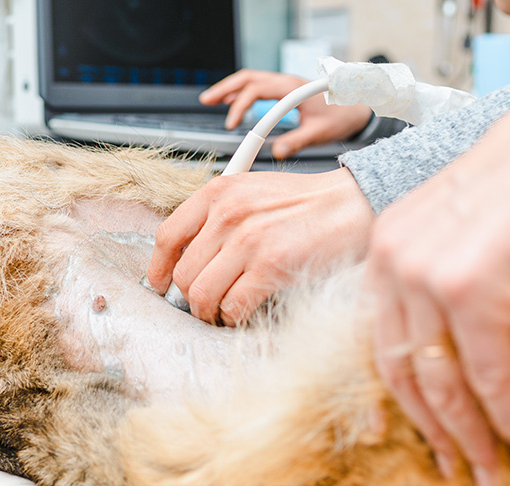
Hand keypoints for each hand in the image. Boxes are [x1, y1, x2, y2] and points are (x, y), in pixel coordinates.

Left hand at [147, 168, 374, 325]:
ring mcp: (248, 241)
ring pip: (202, 294)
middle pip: (183, 272)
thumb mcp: (251, 192)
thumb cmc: (305, 203)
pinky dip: (233, 317)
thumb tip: (189, 257)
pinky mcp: (271, 266)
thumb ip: (217, 217)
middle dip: (190, 296)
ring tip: (221, 312)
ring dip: (209, 311)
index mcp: (218, 192)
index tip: (160, 283)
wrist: (350, 205)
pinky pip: (233, 306)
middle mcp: (227, 214)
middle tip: (203, 304)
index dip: (158, 267)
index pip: (167, 235)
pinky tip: (242, 313)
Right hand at [199, 69, 373, 158]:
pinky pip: (258, 84)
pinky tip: (233, 102)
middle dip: (225, 88)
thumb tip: (275, 152)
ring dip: (231, 88)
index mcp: (292, 88)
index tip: (232, 125)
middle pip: (247, 77)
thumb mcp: (320, 133)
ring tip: (212, 100)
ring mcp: (285, 83)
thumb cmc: (343, 117)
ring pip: (251, 78)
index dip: (240, 106)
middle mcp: (286, 80)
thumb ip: (297, 142)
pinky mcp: (286, 89)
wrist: (360, 106)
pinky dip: (242, 91)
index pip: (256, 90)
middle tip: (206, 100)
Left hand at [364, 45, 509, 484]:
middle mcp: (395, 262)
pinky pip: (489, 374)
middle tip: (457, 464)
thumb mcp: (460, 237)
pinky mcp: (473, 287)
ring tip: (490, 469)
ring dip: (469, 435)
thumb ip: (443, 290)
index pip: (381, 340)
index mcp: (386, 250)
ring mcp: (429, 274)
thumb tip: (456, 358)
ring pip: (441, 381)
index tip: (424, 432)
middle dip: (433, 428)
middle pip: (401, 369)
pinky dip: (509, 415)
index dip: (402, 397)